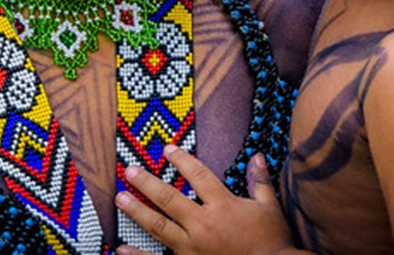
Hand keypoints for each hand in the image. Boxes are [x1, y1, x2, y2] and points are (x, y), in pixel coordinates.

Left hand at [116, 145, 304, 254]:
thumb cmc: (273, 241)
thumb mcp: (270, 208)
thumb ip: (259, 182)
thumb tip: (257, 156)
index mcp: (223, 205)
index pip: (198, 175)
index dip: (182, 160)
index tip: (168, 149)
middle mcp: (203, 224)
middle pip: (169, 198)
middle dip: (147, 183)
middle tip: (130, 171)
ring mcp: (193, 248)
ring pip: (159, 226)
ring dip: (137, 211)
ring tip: (120, 198)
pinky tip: (121, 248)